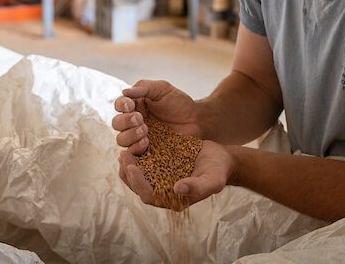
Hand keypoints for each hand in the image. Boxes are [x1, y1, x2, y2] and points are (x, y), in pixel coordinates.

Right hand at [111, 80, 199, 154]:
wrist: (196, 120)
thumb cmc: (179, 102)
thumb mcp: (162, 89)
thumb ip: (144, 88)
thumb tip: (124, 91)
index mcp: (135, 105)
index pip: (119, 105)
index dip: (121, 105)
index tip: (131, 105)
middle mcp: (133, 122)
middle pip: (117, 124)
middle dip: (125, 121)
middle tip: (140, 119)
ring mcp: (138, 137)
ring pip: (121, 140)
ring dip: (130, 135)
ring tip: (145, 131)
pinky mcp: (146, 151)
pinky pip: (133, 153)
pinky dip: (136, 148)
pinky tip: (147, 142)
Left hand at [117, 141, 234, 208]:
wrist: (221, 158)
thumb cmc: (218, 171)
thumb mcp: (212, 179)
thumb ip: (198, 186)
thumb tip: (178, 189)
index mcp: (174, 200)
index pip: (149, 196)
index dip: (138, 183)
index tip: (131, 167)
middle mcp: (164, 191)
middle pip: (139, 187)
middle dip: (129, 173)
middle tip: (123, 155)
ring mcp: (161, 178)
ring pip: (139, 176)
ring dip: (129, 166)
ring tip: (124, 151)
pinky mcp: (161, 166)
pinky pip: (144, 164)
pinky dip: (137, 156)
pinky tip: (133, 144)